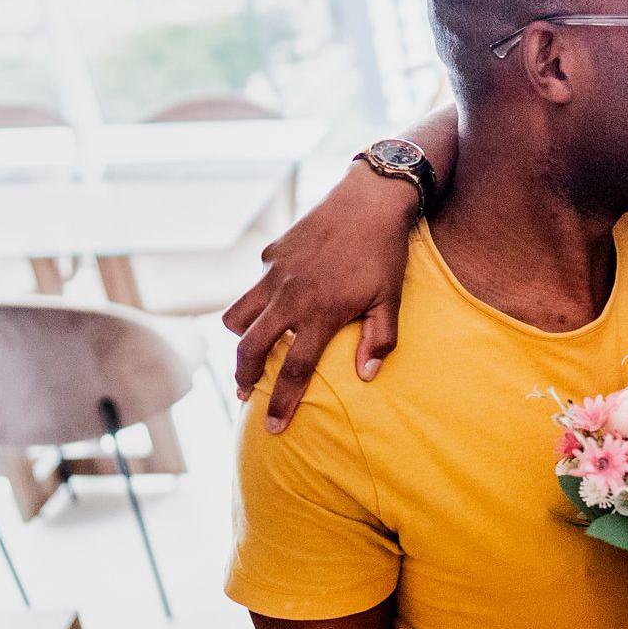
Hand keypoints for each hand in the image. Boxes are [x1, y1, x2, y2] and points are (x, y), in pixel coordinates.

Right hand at [222, 167, 417, 431]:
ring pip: (237, 315)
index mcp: (320, 314)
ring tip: (251, 351)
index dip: (282, 403)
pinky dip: (260, 298)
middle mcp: (290, 297)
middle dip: (243, 377)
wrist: (369, 200)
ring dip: (241, 337)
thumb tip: (365, 377)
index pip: (295, 370)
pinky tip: (278, 300)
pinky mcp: (272, 254)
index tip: (273, 428)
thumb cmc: (385, 253)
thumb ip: (378, 340)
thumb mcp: (390, 300)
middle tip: (245, 394)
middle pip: (250, 349)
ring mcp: (275, 274)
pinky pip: (256, 284)